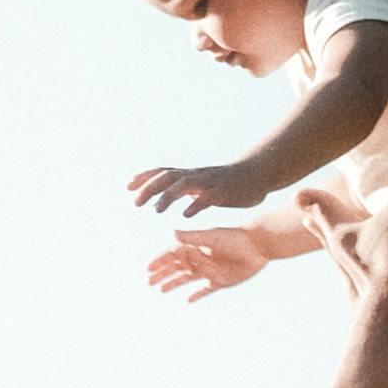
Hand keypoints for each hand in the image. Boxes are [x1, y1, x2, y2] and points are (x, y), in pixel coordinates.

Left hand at [129, 160, 254, 217]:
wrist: (259, 174)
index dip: (145, 177)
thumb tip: (166, 198)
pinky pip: (207, 198)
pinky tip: (186, 215)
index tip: (128, 186)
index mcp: (191, 175)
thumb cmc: (230, 182)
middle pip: (168, 176)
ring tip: (156, 210)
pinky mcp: (223, 192)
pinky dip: (196, 205)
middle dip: (150, 188)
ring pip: (184, 185)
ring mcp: (209, 182)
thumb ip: (186, 189)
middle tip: (135, 202)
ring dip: (168, 196)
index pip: (163, 172)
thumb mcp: (204, 184)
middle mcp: (197, 175)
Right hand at [147, 225, 273, 302]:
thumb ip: (192, 237)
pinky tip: (187, 300)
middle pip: (177, 268)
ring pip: (188, 279)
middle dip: (163, 274)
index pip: (173, 255)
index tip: (148, 269)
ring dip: (174, 283)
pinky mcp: (222, 281)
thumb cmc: (235, 238)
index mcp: (197, 247)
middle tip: (149, 282)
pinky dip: (197, 294)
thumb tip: (172, 233)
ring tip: (161, 290)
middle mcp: (202, 259)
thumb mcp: (211, 237)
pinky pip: (206, 290)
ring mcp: (210, 271)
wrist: (258, 246)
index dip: (160, 261)